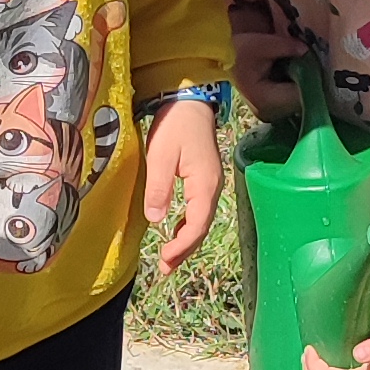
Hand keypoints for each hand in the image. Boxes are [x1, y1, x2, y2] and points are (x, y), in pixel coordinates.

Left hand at [143, 93, 223, 272]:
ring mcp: (211, 184)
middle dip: (184, 250)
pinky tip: (175, 233)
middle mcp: (213, 188)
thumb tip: (156, 219)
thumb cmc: (174, 125)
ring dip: (186, 242)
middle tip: (165, 269)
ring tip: (169, 260)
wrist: (190, 101)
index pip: (197, 224)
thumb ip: (159, 187)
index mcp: (205, 184)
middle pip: (202, 228)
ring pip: (202, 222)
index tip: (164, 258)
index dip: (182, 246)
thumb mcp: (161, 155)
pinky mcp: (205, 180)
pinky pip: (200, 211)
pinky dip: (188, 227)